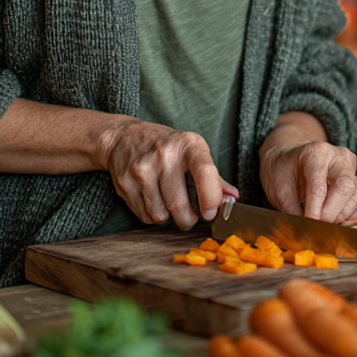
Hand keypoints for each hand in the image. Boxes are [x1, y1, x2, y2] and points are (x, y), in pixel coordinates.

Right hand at [95, 118, 237, 229]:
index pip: (205, 172)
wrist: (123, 138)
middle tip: (189, 214)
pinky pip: (145, 216)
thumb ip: (214, 177)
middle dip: (188, 218)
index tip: (211, 212)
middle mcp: (164, 155)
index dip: (211, 198)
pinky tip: (152, 199)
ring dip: (168, 217)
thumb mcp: (193, 152)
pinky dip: (152, 215)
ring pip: (160, 215)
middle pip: (179, 204)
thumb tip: (232, 199)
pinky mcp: (126, 184)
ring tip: (167, 201)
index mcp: (188, 145)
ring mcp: (142, 169)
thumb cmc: (165, 147)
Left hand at [259, 113, 356, 224]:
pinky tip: (341, 218)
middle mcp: (338, 156)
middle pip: (346, 187)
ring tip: (327, 220)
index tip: (310, 226)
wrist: (290, 159)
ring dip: (345, 214)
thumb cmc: (283, 171)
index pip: (319, 186)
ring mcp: (351, 165)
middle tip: (319, 225)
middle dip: (332, 213)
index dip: (315, 211)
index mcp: (315, 153)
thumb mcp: (279, 188)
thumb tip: (303, 230)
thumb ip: (290, 209)